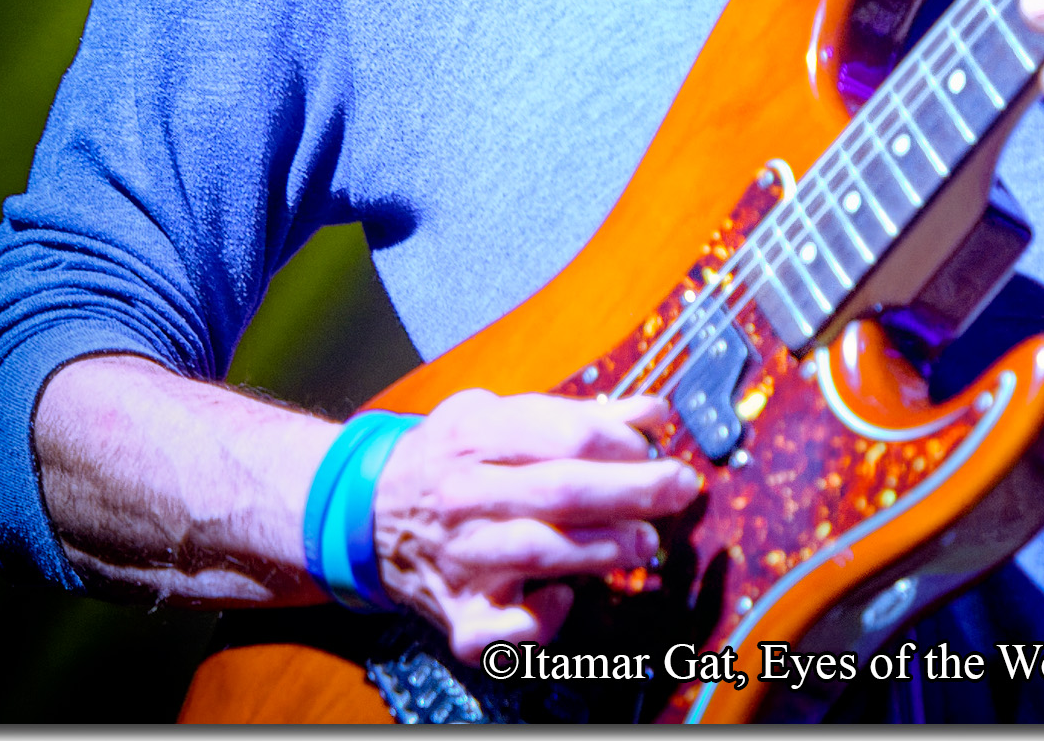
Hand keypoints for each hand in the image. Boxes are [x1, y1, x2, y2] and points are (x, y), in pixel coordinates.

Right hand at [372, 389, 700, 660]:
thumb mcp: (499, 412)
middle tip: (678, 488)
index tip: (653, 446)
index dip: (621, 441)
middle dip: (632, 491)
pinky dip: (537, 621)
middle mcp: (465, 494)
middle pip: (562, 492)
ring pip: (540, 554)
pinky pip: (500, 632)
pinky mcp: (457, 612)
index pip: (565, 434)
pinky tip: (564, 600)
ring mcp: (460, 556)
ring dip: (603, 550)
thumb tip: (652, 414)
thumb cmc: (450, 455)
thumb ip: (577, 413)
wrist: (366, 509)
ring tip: (644, 543)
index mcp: (477, 434)